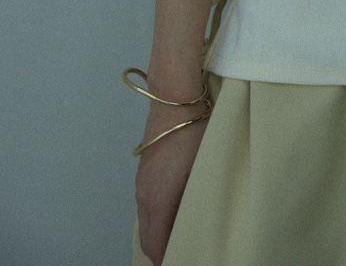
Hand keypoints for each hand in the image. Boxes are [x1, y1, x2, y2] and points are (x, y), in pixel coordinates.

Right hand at [135, 106, 208, 265]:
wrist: (174, 96)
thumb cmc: (193, 129)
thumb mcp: (203, 169)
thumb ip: (200, 202)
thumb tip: (202, 224)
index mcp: (157, 201)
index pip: (156, 246)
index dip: (168, 260)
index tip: (186, 260)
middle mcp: (144, 195)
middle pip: (148, 237)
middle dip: (163, 251)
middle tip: (185, 253)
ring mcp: (142, 181)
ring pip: (147, 220)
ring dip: (160, 233)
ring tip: (182, 236)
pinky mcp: (146, 169)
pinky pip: (147, 203)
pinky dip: (158, 217)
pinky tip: (176, 211)